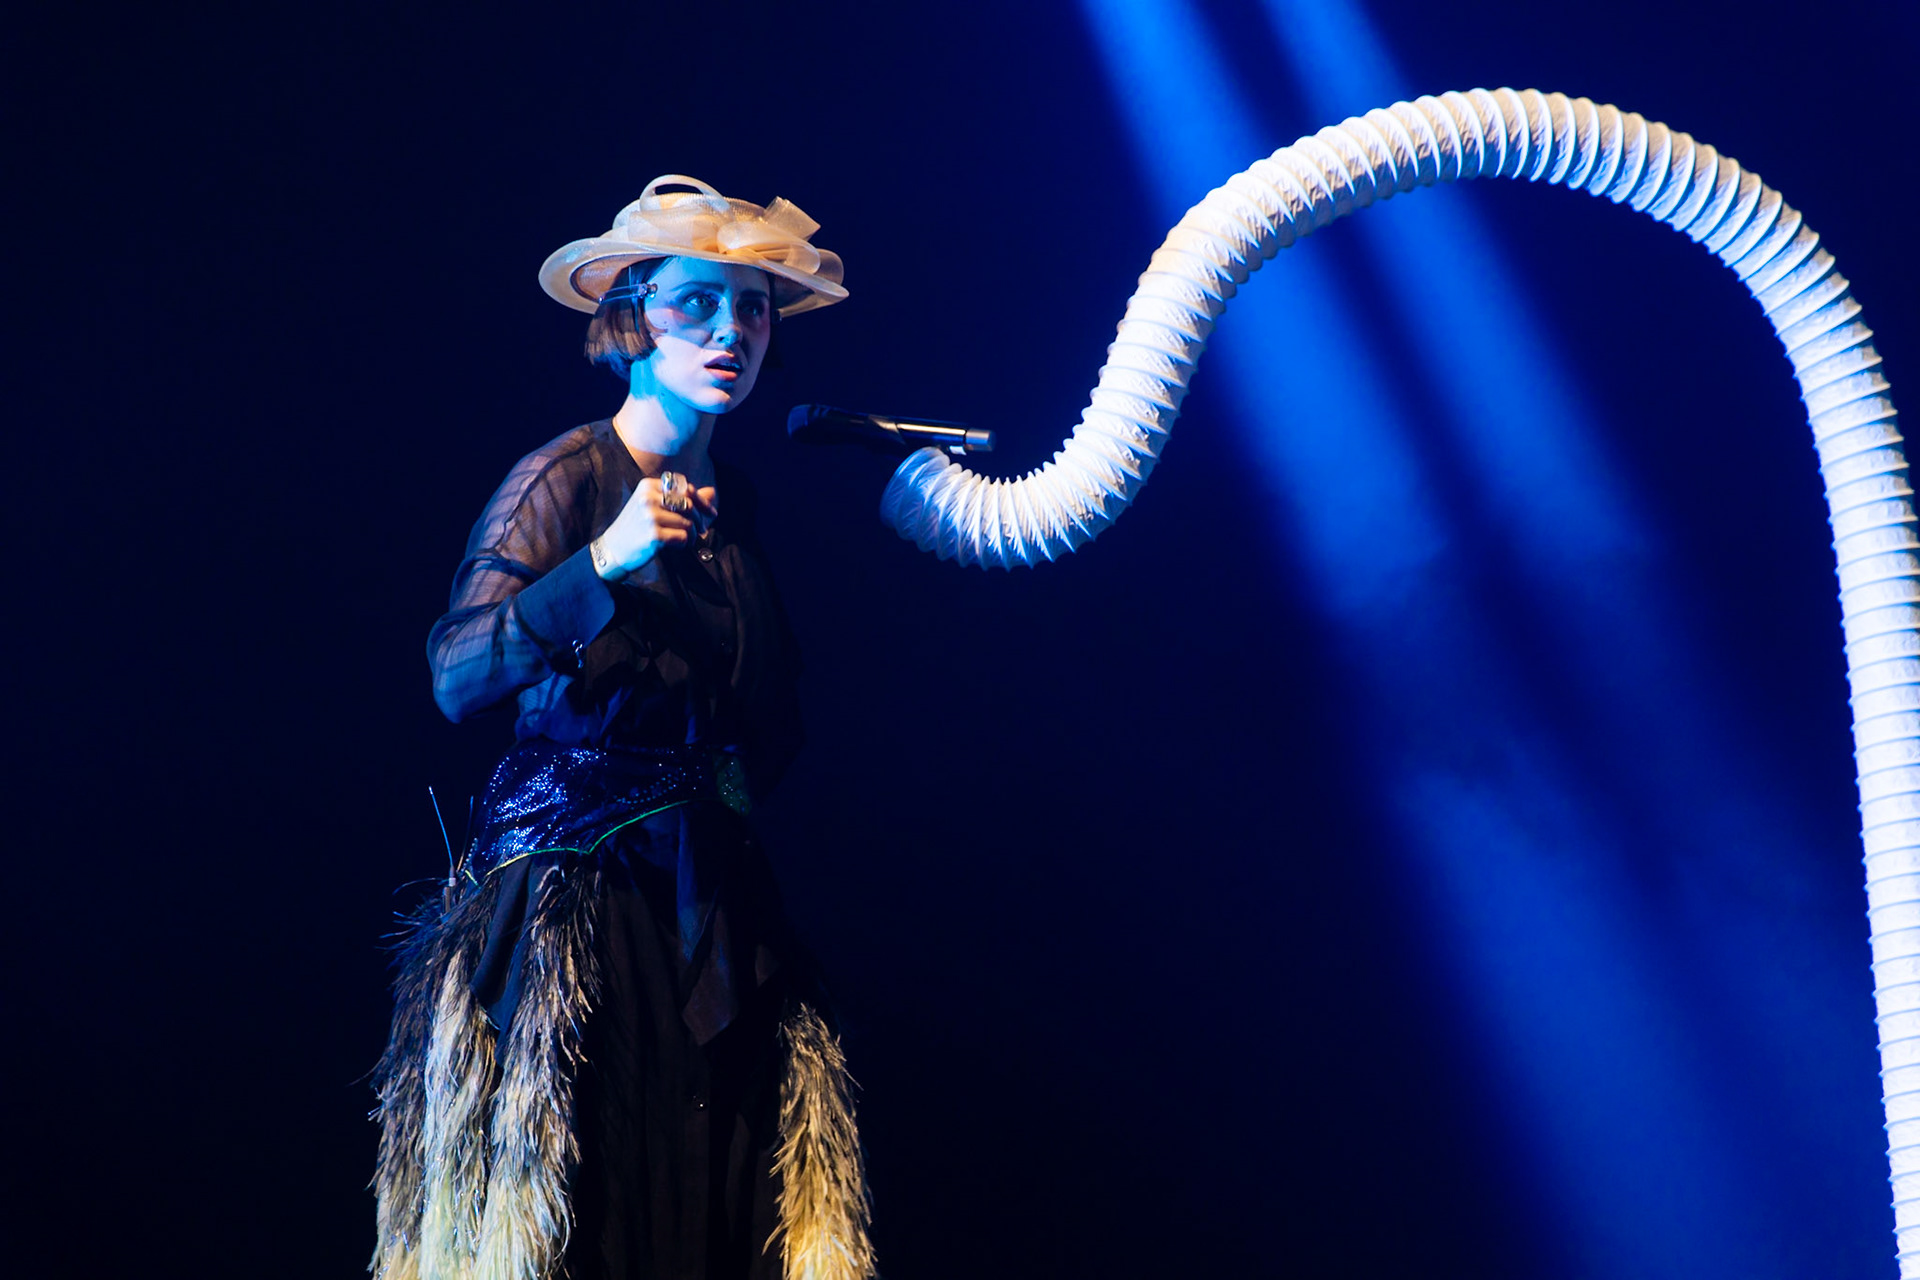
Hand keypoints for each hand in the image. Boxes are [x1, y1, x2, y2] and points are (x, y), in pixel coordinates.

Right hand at [590, 476, 718, 580]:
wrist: (613, 549)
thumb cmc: (637, 526)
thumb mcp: (656, 506)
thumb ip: (684, 498)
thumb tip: (713, 492)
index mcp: (649, 486)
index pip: (686, 487)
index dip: (702, 500)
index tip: (711, 513)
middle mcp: (648, 498)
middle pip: (689, 504)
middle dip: (700, 519)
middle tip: (702, 530)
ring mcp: (650, 516)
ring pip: (688, 522)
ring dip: (693, 533)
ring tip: (687, 539)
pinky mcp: (653, 535)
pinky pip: (683, 536)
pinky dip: (684, 542)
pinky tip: (676, 545)